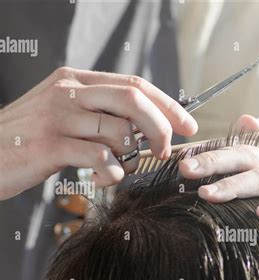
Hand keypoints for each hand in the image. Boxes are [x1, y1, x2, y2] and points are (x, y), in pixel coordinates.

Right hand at [0, 67, 197, 199]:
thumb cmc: (30, 141)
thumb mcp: (64, 117)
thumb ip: (99, 116)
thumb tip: (143, 130)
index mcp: (76, 81)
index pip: (134, 85)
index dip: (167, 104)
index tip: (188, 124)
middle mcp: (68, 92)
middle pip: (133, 100)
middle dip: (159, 127)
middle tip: (164, 150)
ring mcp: (58, 116)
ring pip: (119, 131)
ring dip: (129, 157)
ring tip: (116, 169)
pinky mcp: (50, 144)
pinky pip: (100, 157)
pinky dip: (112, 172)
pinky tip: (103, 178)